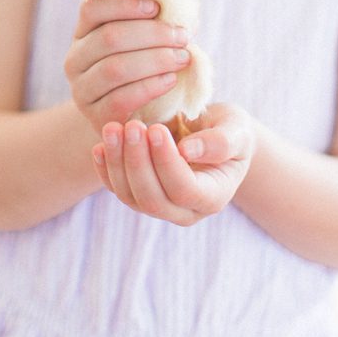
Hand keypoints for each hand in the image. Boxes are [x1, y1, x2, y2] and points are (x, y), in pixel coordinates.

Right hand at [64, 0, 190, 133]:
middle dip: (152, 34)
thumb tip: (175, 5)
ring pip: (114, 68)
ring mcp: (82, 90)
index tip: (156, 7)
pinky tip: (170, 80)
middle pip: (109, 38)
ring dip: (155, 60)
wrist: (133, 116)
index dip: (124, 4)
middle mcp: (75, 60)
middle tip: (182, 37)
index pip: (93, 9)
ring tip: (182, 58)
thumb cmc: (143, 71)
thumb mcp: (140, 43)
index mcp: (83, 33)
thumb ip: (149, 23)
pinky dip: (150, 87)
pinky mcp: (95, 116)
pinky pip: (120, 99)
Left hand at [90, 104, 255, 225]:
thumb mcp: (236, 130)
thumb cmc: (230, 130)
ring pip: (130, 197)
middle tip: (132, 126)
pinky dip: (105, 169)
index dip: (167, 163)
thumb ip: (220, 141)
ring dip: (117, 163)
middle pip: (153, 200)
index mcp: (214, 197)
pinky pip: (117, 189)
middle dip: (138, 163)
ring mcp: (160, 207)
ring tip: (113, 128)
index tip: (156, 129)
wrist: (213, 135)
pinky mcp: (139, 196)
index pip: (185, 189)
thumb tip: (188, 151)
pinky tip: (100, 145)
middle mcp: (185, 211)